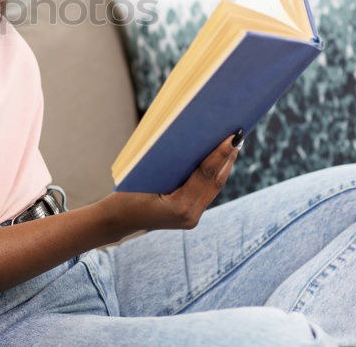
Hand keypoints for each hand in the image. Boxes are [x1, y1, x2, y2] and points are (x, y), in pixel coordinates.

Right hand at [99, 134, 240, 232]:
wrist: (117, 220)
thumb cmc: (126, 195)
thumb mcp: (145, 175)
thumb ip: (170, 164)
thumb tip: (193, 142)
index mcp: (179, 206)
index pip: (205, 175)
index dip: (220, 154)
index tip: (233, 136)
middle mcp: (190, 216)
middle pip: (215, 181)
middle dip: (228, 157)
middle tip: (238, 134)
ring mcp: (192, 218)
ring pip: (214, 187)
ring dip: (225, 166)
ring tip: (233, 144)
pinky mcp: (190, 216)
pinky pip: (207, 192)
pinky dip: (215, 175)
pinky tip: (220, 161)